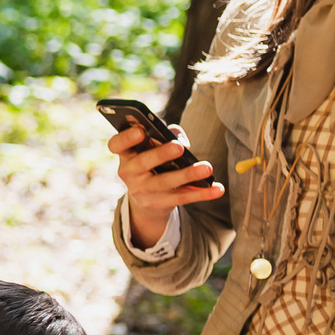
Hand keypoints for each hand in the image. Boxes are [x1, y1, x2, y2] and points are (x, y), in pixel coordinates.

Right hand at [110, 125, 223, 250]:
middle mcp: (129, 172)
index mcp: (126, 154)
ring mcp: (142, 190)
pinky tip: (217, 189)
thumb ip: (164, 136)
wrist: (145, 197)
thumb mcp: (151, 148)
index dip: (126, 138)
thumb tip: (179, 137)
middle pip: (142, 163)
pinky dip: (201, 193)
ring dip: (187, 175)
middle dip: (160, 154)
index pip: (116, 144)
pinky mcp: (158, 204)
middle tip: (179, 147)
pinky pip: (182, 197)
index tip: (140, 130)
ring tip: (207, 168)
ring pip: (165, 182)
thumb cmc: (152, 161)